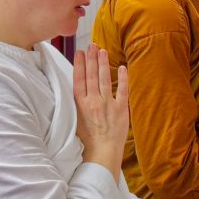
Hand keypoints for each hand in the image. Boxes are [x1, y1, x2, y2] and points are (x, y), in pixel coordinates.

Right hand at [73, 44, 128, 181]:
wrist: (102, 153)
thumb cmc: (87, 140)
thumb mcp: (75, 120)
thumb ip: (77, 105)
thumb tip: (77, 90)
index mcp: (80, 105)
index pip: (79, 80)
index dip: (80, 64)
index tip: (80, 52)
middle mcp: (93, 102)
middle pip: (92, 76)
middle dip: (92, 59)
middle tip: (93, 45)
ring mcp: (108, 105)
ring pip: (104, 79)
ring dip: (104, 64)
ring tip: (103, 51)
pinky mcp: (121, 109)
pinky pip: (122, 90)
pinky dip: (122, 79)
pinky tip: (122, 67)